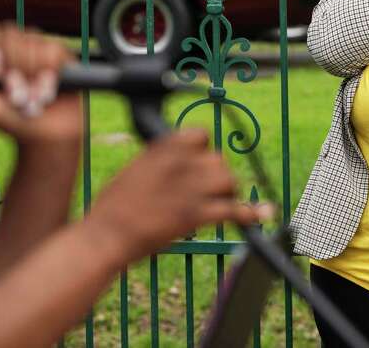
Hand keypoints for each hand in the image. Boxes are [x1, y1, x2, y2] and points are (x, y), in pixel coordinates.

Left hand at [0, 14, 81, 144]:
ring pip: (32, 45)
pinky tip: (47, 95)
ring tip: (31, 103)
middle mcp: (13, 45)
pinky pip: (52, 53)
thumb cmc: (10, 122)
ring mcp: (37, 47)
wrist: (45, 138)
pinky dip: (47, 78)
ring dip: (31, 79)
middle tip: (14, 97)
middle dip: (13, 69)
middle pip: (10, 34)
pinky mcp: (59, 54)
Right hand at [87, 129, 272, 263]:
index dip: (203, 151)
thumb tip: (176, 167)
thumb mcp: (135, 169)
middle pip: (219, 161)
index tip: (199, 164)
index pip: (200, 136)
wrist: (107, 233)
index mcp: (163, 147)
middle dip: (216, 176)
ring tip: (217, 204)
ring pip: (229, 181)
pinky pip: (234, 210)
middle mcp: (181, 162)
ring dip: (227, 193)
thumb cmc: (113, 206)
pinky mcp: (196, 214)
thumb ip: (160, 163)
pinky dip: (251, 212)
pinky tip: (261, 214)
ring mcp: (190, 188)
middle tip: (207, 191)